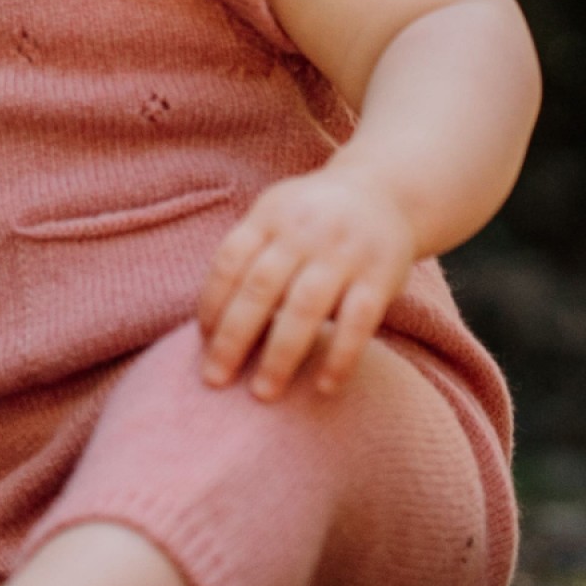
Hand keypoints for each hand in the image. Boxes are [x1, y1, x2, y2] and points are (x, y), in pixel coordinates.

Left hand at [197, 164, 416, 400]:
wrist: (383, 192)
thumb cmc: (312, 219)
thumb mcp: (276, 217)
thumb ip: (248, 257)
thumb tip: (211, 325)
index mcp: (270, 217)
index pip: (230, 261)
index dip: (211, 302)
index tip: (202, 340)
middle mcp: (303, 233)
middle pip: (260, 288)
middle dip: (233, 338)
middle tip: (214, 379)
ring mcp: (343, 254)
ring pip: (306, 307)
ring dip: (281, 354)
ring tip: (262, 393)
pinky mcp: (380, 277)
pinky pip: (358, 322)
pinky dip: (340, 357)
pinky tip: (323, 387)